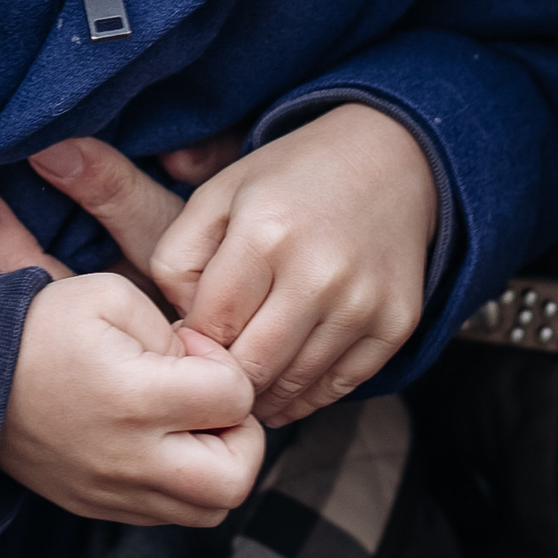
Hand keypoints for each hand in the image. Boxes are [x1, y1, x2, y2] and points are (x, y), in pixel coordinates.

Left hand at [0, 106, 436, 425]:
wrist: (393, 160)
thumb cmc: (286, 181)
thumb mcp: (218, 194)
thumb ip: (174, 254)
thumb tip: (164, 328)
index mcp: (264, 233)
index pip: (204, 327)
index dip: (183, 345)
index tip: (177, 345)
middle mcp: (317, 272)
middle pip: (246, 370)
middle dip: (215, 383)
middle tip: (198, 382)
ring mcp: (362, 303)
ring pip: (292, 388)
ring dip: (256, 398)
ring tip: (234, 385)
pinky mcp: (392, 325)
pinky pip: (337, 388)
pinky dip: (304, 395)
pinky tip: (281, 379)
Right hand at [0, 272, 264, 525]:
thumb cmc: (42, 329)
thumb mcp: (110, 295)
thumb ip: (174, 331)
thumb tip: (206, 370)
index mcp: (135, 400)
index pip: (236, 398)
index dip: (225, 364)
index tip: (187, 348)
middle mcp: (130, 460)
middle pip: (236, 479)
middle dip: (241, 433)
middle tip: (210, 399)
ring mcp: (113, 494)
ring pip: (210, 510)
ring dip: (216, 465)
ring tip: (188, 423)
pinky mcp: (99, 508)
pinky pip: (170, 516)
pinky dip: (183, 484)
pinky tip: (160, 440)